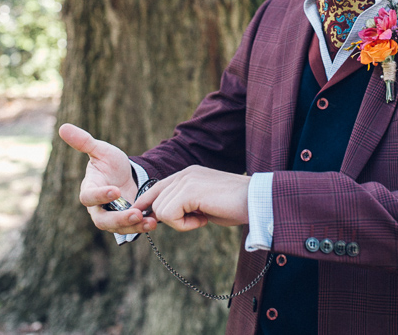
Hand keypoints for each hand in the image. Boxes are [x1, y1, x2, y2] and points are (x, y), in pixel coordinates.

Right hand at [58, 124, 156, 234]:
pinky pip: (131, 230)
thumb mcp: (100, 150)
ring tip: (149, 222)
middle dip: (119, 219)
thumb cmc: (109, 163)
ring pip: (118, 228)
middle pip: (102, 221)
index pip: (88, 197)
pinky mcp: (125, 223)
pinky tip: (153, 222)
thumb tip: (63, 127)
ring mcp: (111, 217)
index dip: (100, 196)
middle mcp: (98, 208)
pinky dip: (142, 227)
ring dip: (134, 226)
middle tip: (135, 214)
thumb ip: (84, 142)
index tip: (116, 190)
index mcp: (89, 189)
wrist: (126, 175)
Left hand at [133, 166, 249, 231]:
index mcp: (188, 174)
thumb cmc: (236, 205)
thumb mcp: (205, 203)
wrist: (257, 201)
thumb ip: (186, 204)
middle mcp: (185, 174)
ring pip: (160, 210)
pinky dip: (184, 225)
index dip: (145, 203)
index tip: (140, 216)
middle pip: (156, 202)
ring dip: (180, 223)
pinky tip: (203, 220)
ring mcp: (186, 180)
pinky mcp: (189, 191)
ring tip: (203, 218)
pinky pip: (169, 215)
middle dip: (170, 218)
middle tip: (198, 220)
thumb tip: (164, 216)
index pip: (156, 188)